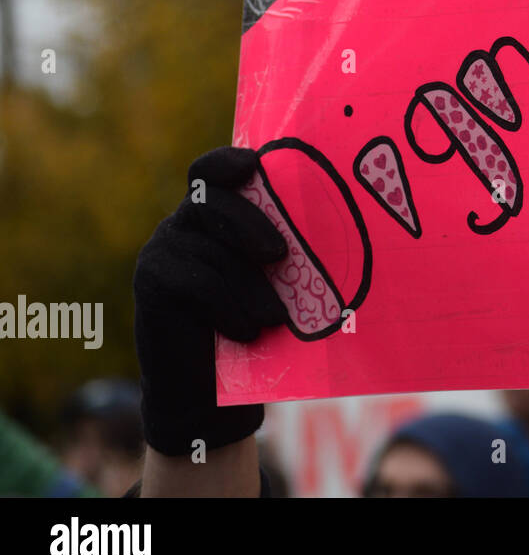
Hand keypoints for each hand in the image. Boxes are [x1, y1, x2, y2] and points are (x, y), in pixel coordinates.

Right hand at [134, 147, 288, 457]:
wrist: (208, 392)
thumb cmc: (257, 326)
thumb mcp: (278, 281)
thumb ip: (289, 249)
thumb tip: (351, 231)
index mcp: (217, 213)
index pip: (212, 170)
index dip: (228, 161)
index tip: (254, 164)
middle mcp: (184, 224)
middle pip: (211, 200)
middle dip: (250, 223)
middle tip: (280, 255)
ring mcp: (162, 250)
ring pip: (210, 250)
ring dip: (248, 285)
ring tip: (274, 318)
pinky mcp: (151, 282)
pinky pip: (196, 282)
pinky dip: (228, 307)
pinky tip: (247, 332)